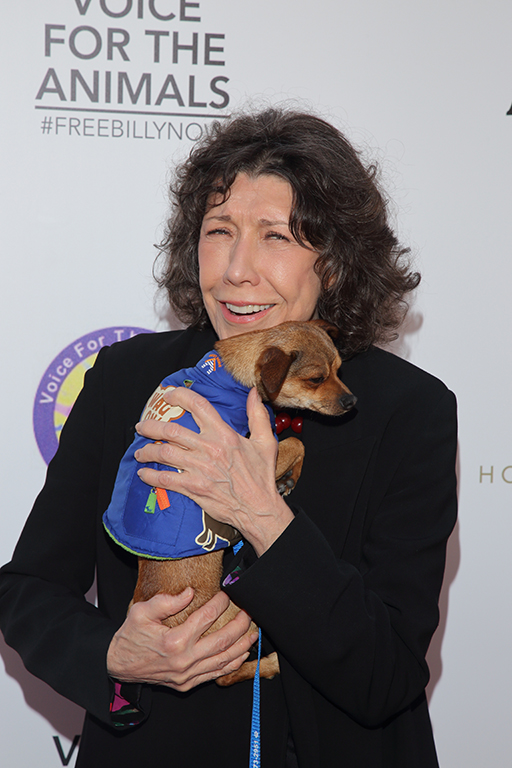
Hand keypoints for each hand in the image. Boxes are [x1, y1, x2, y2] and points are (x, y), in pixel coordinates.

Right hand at [107, 589, 257, 691]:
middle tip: (248, 611)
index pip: (206, 618)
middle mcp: (184, 660)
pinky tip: (241, 653)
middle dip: (239, 624)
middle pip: (222, 641)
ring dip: (241, 645)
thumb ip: (166, 600)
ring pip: (223, 660)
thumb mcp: (141, 612)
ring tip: (252, 632)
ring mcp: (187, 675)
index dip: (220, 603)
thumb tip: (190, 592)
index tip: (227, 594)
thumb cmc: (130, 635)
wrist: (119, 665)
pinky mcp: (187, 684)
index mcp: (174, 641)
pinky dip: (231, 664)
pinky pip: (215, 674)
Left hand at [134, 387, 293, 555]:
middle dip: (151, 427)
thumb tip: (254, 393)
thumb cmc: (261, 476)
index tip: (169, 395)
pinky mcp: (193, 488)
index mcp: (224, 435)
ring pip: (164, 454)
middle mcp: (208, 449)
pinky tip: (144, 474)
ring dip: (148, 451)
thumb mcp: (265, 442)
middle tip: (141, 426)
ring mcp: (199, 469)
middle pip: (171, 431)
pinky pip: (165, 480)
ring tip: (140, 451)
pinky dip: (151, 476)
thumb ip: (257, 415)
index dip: (180, 396)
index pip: (198, 406)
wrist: (259, 508)